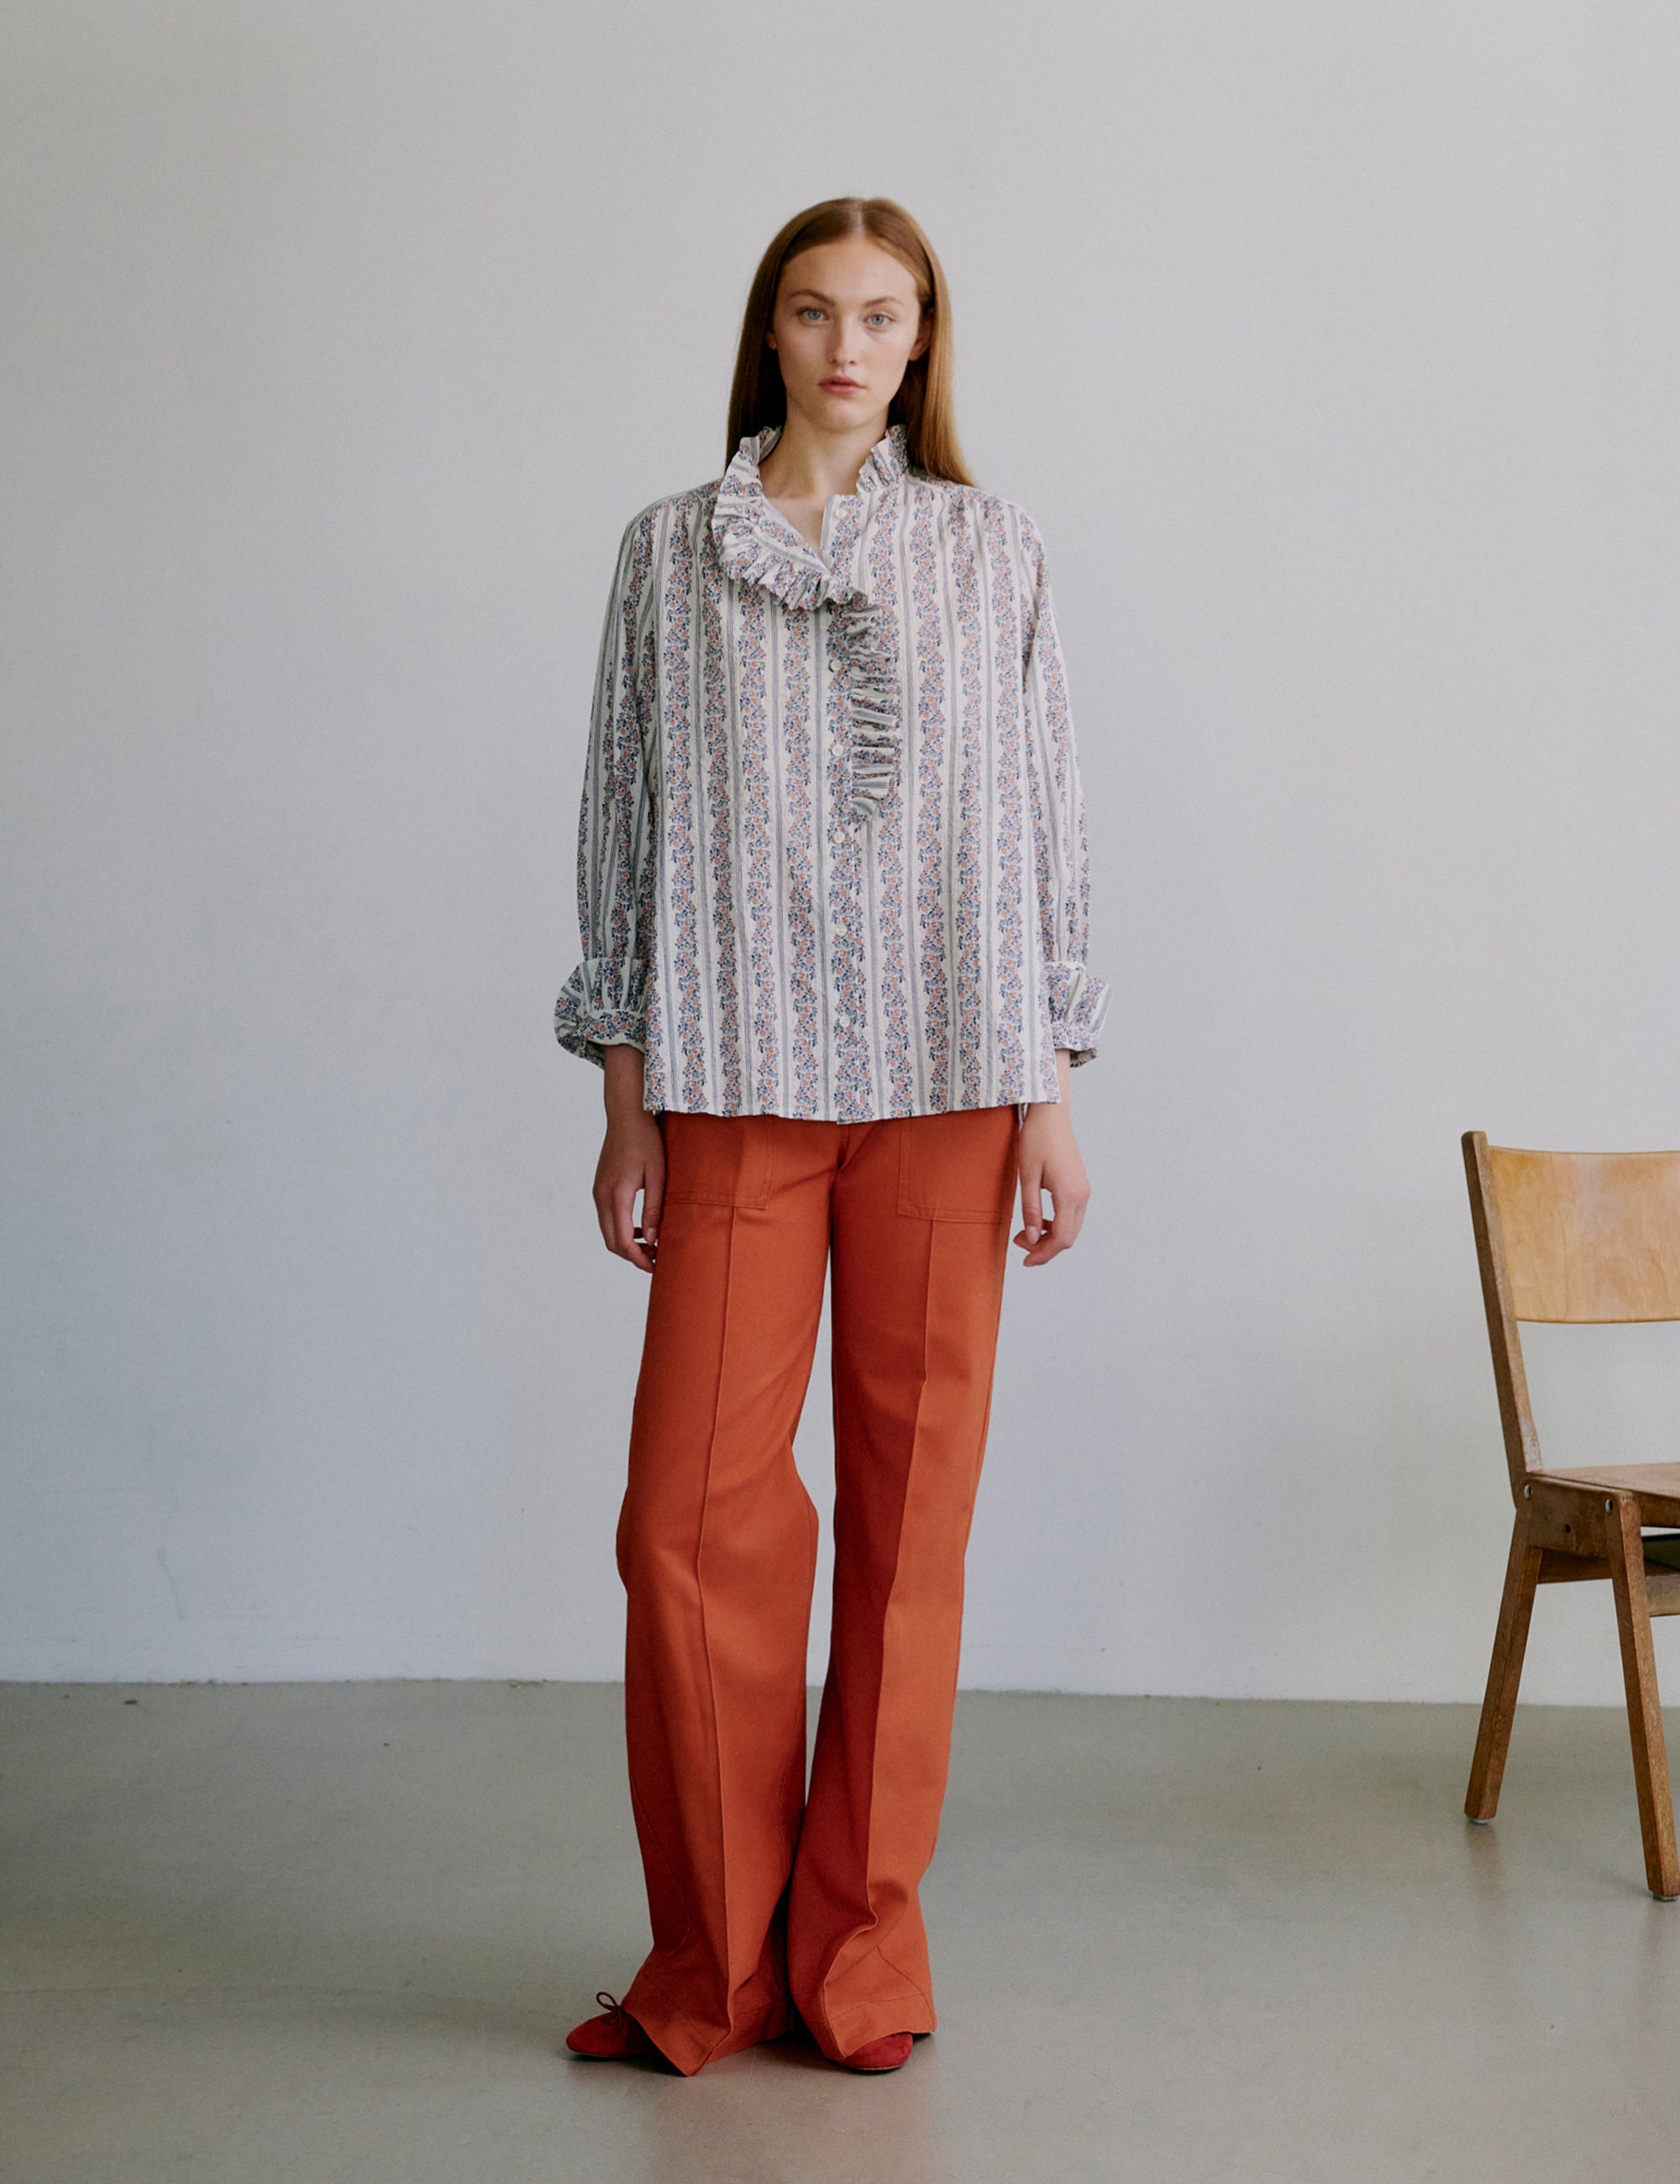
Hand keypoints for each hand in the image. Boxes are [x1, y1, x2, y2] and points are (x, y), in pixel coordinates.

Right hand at [592, 1045, 663, 1272]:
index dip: (639, 1259)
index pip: (623, 1241)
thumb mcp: (658, 1175)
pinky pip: (608, 1218)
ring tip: (653, 1246)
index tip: (656, 1266)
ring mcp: (598, 1192)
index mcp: (616, 1195)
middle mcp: (601, 1196)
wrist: (626, 1115)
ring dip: (627, 1244)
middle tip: (656, 1260)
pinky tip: (643, 1228)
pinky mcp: (600, 1187)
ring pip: (608, 1232)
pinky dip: (622, 1230)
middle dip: (633, 1256)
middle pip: (611, 1242)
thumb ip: (654, 1208)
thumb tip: (654, 1239)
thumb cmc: (646, 1140)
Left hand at [1013, 1051, 1089, 1266]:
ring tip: (1025, 1233)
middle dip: (1045, 1248)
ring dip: (1050, 1236)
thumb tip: (1030, 1239)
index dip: (1042, 1254)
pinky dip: (1056, 1224)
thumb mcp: (1027, 1176)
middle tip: (1020, 1246)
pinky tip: (1037, 1219)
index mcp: (1069, 1195)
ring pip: (1071, 1228)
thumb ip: (1029, 1209)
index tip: (1025, 1260)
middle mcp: (1082, 1195)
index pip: (1060, 1238)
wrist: (1051, 1115)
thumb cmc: (1036, 1140)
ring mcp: (1084, 1190)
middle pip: (1068, 1237)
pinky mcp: (1080, 1186)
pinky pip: (1071, 1215)